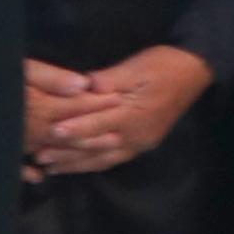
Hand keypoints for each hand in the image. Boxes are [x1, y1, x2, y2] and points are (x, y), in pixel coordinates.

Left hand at [23, 46, 214, 178]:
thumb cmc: (162, 65)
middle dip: (67, 154)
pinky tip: (79, 166)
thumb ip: (110, 79)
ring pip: (102, 159)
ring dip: (76, 165)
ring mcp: (139, 143)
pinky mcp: (141, 144)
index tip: (52, 133)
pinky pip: (114, 159)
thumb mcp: (135, 67)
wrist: (193, 72)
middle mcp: (135, 135)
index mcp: (133, 114)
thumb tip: (85, 85)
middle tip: (39, 158)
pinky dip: (94, 164)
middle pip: (96, 148)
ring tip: (50, 168)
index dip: (74, 128)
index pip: (97, 123)